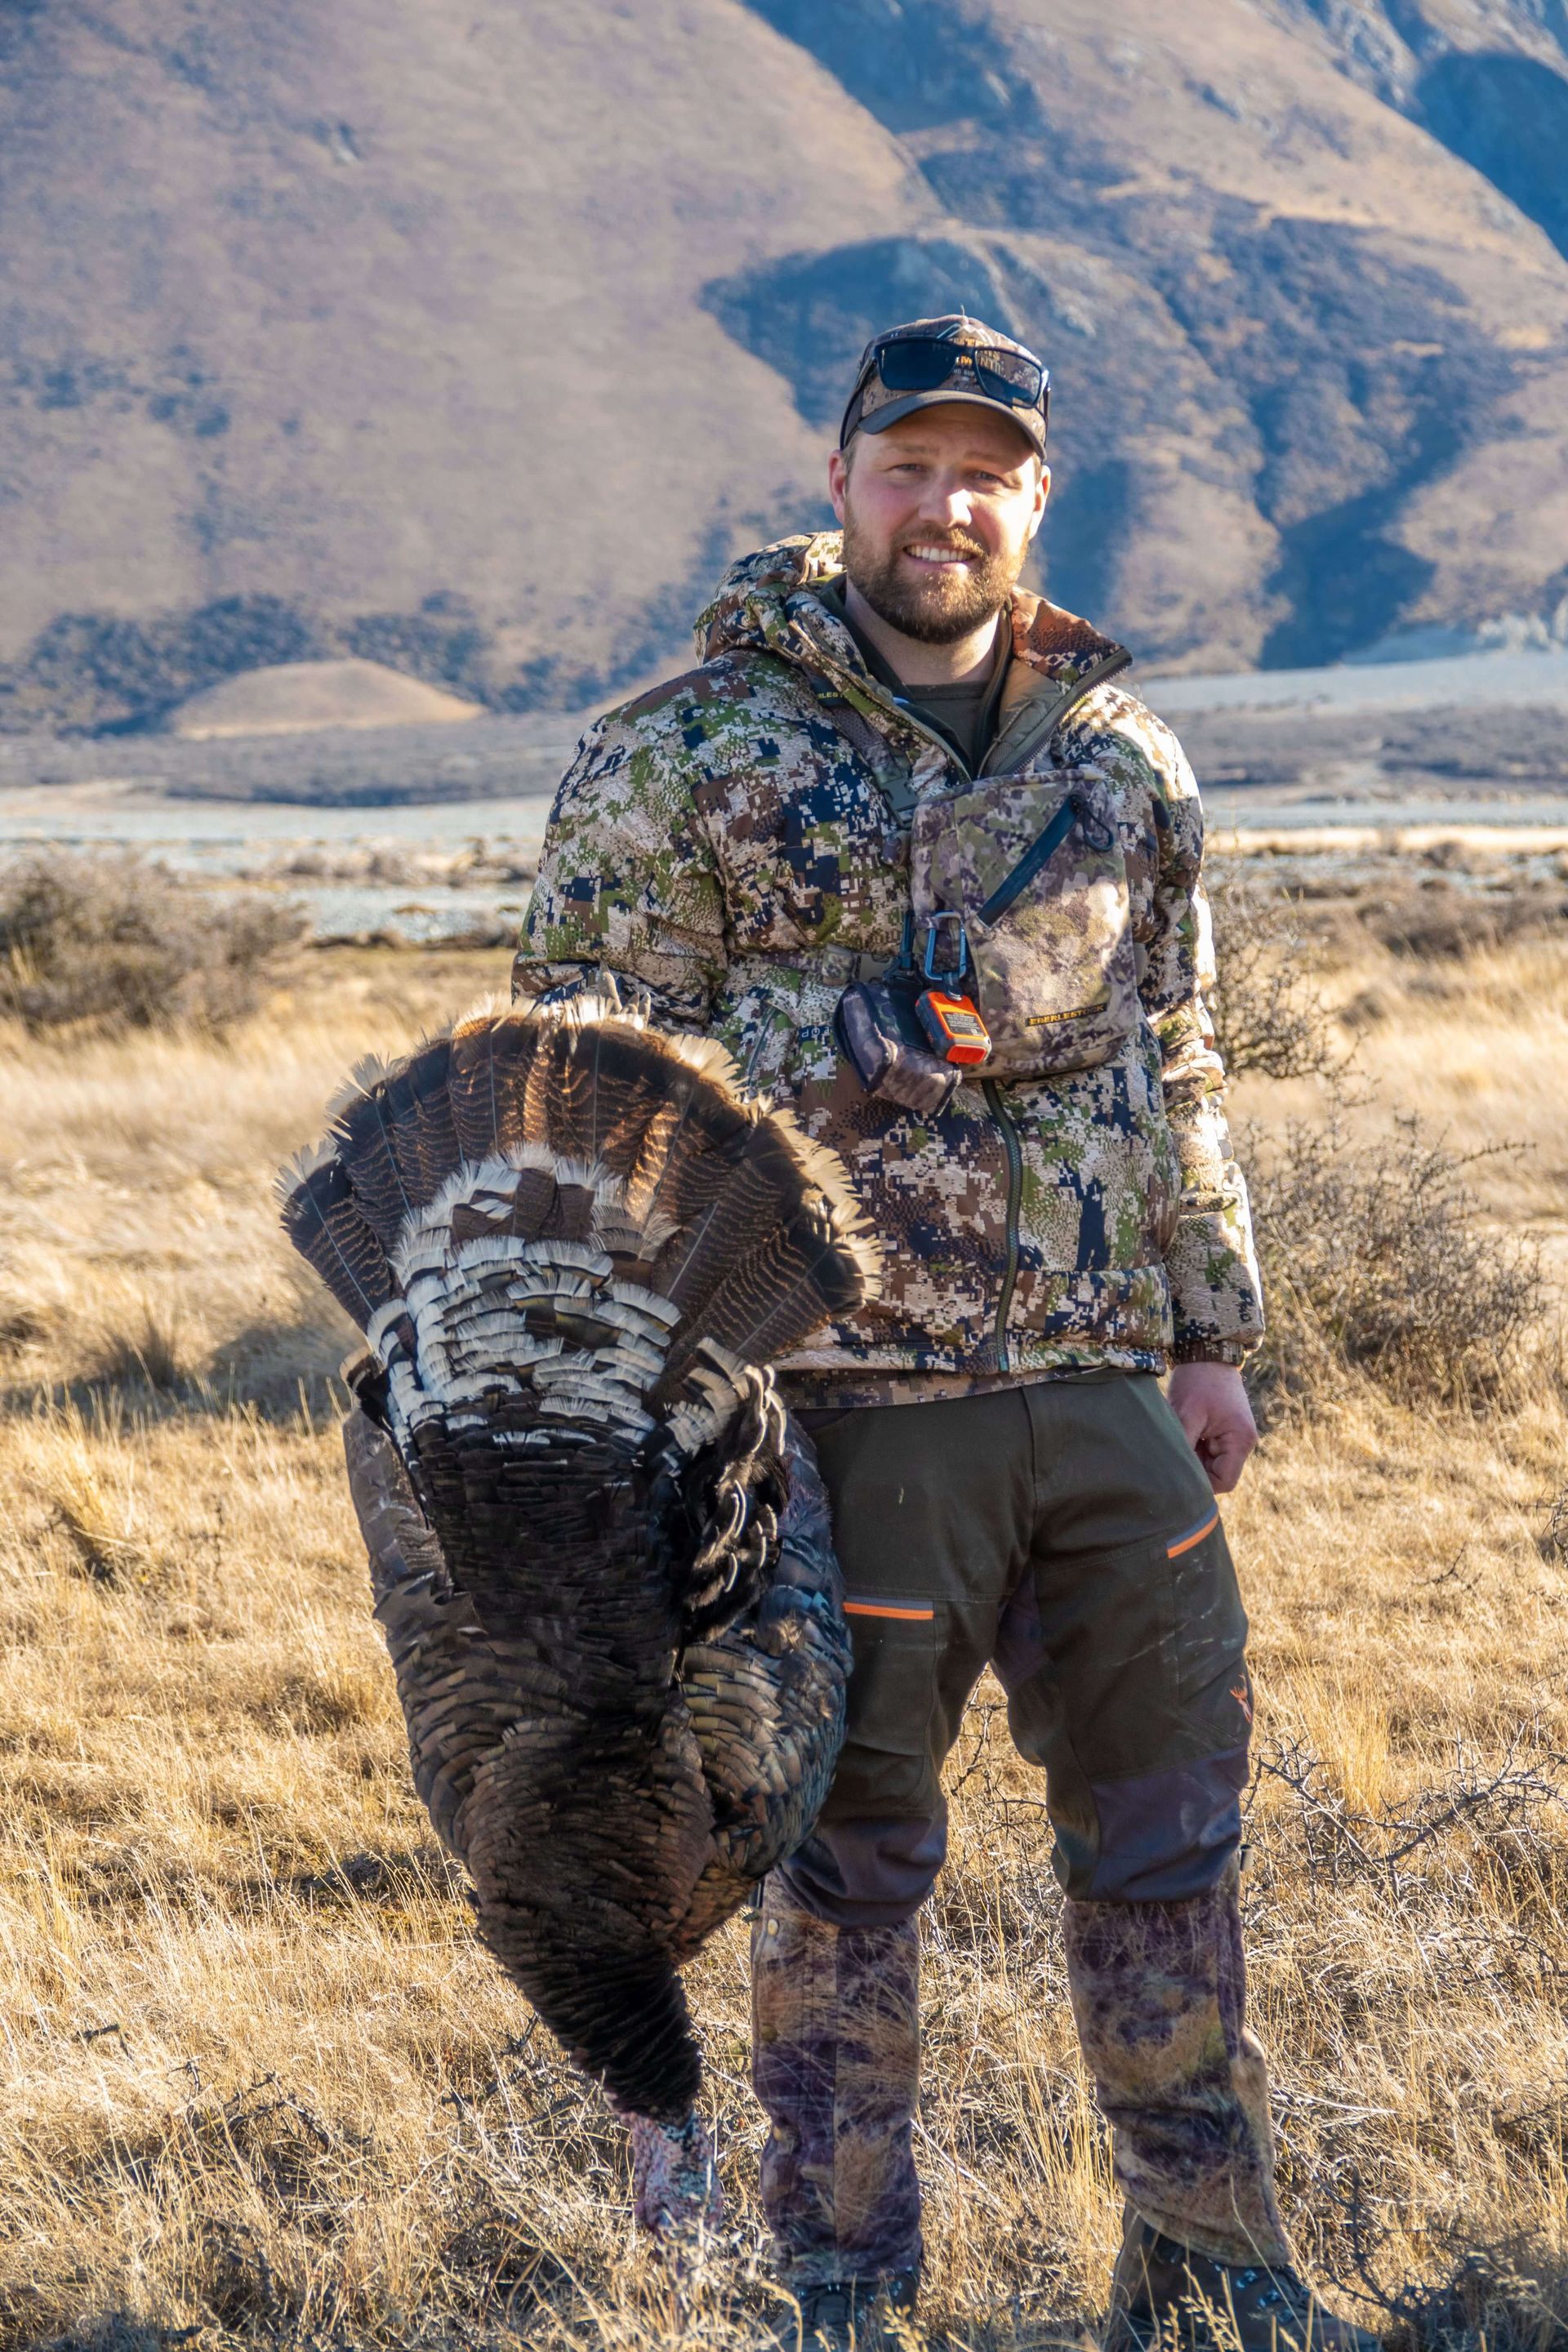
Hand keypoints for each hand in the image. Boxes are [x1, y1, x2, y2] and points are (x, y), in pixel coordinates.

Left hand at [1167, 1361, 1257, 1494]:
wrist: (1207, 1353)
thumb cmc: (1197, 1381)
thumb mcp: (1186, 1415)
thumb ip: (1183, 1448)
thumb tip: (1172, 1475)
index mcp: (1240, 1441)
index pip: (1224, 1482)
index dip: (1201, 1484)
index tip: (1177, 1472)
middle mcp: (1243, 1443)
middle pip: (1217, 1474)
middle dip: (1195, 1468)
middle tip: (1174, 1450)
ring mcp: (1234, 1437)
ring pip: (1211, 1463)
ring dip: (1193, 1456)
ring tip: (1179, 1435)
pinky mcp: (1225, 1431)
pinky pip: (1209, 1450)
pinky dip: (1194, 1446)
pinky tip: (1184, 1431)